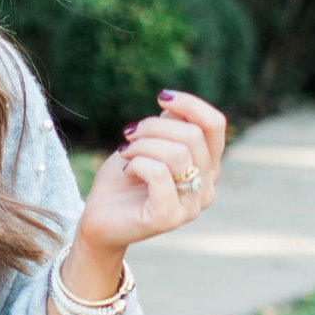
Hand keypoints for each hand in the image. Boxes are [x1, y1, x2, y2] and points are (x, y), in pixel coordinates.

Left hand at [57, 88, 226, 314]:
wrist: (99, 218)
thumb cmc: (124, 179)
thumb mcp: (148, 143)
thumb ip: (170, 126)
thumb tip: (178, 106)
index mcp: (207, 167)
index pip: (215, 125)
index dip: (191, 104)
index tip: (160, 97)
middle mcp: (206, 187)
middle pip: (193, 135)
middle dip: (154, 126)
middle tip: (129, 135)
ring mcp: (191, 206)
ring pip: (178, 153)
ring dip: (142, 145)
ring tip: (126, 154)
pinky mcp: (169, 217)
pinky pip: (159, 173)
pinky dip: (137, 163)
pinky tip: (128, 171)